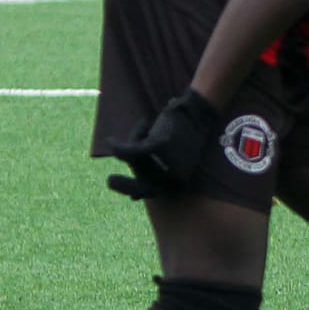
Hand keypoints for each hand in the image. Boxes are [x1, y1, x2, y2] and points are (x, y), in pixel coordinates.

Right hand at [104, 89, 221, 199]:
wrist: (198, 111)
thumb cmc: (184, 136)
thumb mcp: (172, 160)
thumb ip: (153, 176)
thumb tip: (134, 198)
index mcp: (180, 181)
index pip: (154, 192)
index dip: (138, 193)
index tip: (132, 197)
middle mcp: (176, 176)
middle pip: (142, 181)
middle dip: (125, 186)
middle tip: (110, 181)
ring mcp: (168, 161)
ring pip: (134, 161)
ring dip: (135, 142)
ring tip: (143, 126)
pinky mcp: (159, 145)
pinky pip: (130, 150)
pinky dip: (118, 147)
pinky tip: (110, 141)